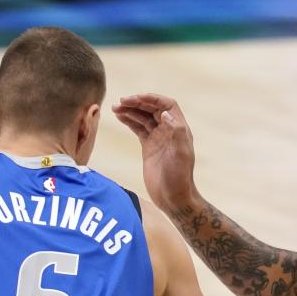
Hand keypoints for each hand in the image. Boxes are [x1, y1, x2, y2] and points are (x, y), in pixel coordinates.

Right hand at [112, 94, 196, 212]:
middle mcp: (168, 130)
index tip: (137, 98)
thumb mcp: (180, 154)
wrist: (172, 197)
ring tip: (115, 107)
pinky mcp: (148, 147)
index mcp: (178, 128)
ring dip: (130, 110)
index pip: (167, 105)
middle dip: (138, 102)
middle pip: (152, 109)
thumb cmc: (179, 177)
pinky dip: (129, 121)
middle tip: (121, 101)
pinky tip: (119, 116)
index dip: (153, 98)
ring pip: (143, 117)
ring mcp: (157, 138)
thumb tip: (165, 113)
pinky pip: (138, 128)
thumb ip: (176, 132)